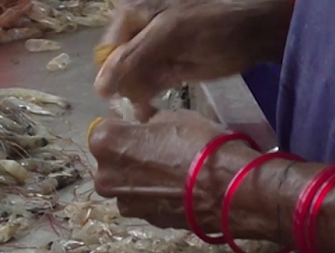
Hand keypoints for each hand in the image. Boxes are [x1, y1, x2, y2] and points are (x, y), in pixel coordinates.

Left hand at [90, 110, 259, 231]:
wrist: (230, 189)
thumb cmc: (199, 144)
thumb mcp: (172, 116)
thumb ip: (148, 121)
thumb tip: (144, 123)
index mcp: (105, 142)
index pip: (104, 128)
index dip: (124, 127)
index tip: (141, 128)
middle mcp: (105, 174)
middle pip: (111, 159)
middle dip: (128, 154)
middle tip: (156, 150)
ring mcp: (123, 200)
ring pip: (125, 183)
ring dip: (138, 177)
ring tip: (169, 172)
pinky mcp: (143, 219)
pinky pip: (141, 200)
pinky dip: (152, 195)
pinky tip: (175, 189)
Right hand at [95, 0, 292, 119]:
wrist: (257, 31)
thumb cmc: (214, 27)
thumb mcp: (170, 37)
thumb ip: (132, 60)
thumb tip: (98, 89)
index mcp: (128, 9)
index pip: (107, 53)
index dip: (116, 78)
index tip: (133, 101)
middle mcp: (132, 23)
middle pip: (116, 65)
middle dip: (128, 87)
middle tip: (146, 107)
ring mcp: (147, 42)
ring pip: (129, 76)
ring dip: (137, 95)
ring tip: (150, 110)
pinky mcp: (162, 59)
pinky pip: (144, 81)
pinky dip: (147, 96)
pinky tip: (153, 107)